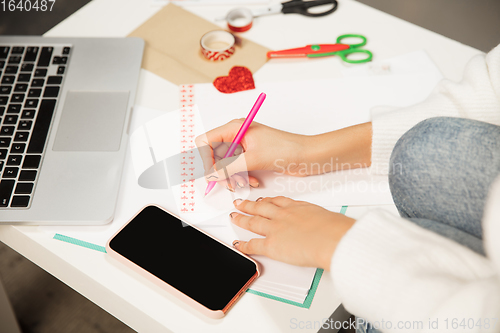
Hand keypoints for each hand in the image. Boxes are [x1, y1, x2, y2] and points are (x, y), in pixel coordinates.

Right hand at [195, 120, 310, 189]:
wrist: (307, 156)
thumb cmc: (286, 149)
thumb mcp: (253, 159)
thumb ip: (228, 167)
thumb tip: (210, 174)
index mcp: (235, 128)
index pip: (205, 141)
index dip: (205, 158)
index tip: (213, 172)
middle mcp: (236, 135)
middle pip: (213, 155)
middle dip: (220, 171)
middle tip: (230, 181)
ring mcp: (243, 146)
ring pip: (224, 165)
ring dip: (232, 176)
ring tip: (245, 182)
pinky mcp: (250, 156)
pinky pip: (236, 169)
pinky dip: (241, 177)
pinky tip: (253, 180)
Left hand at [229, 196, 354, 269]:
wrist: (332, 239)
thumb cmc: (334, 229)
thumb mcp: (327, 217)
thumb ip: (320, 220)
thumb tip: (326, 224)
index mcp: (297, 207)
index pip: (278, 201)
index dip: (267, 200)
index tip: (262, 199)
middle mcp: (283, 215)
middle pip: (261, 208)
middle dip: (249, 205)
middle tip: (240, 203)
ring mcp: (275, 229)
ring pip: (253, 221)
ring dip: (241, 218)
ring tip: (234, 216)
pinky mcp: (271, 245)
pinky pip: (253, 245)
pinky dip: (243, 245)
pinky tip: (238, 245)